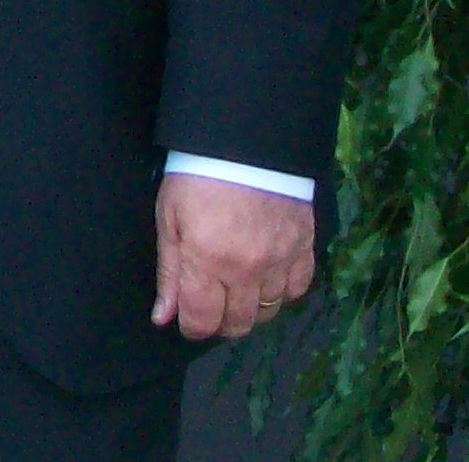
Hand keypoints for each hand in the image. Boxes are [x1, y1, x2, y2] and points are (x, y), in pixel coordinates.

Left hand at [152, 173, 314, 339]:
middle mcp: (248, 269)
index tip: (187, 321)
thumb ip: (169, 272)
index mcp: (208, 261)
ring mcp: (280, 261)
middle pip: (238, 323)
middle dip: (220, 323)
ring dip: (249, 309)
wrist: (244, 141)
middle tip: (210, 306)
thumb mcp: (169, 219)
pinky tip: (266, 279)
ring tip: (235, 291)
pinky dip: (282, 293)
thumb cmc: (197, 178)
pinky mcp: (304, 248)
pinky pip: (297, 290)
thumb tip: (163, 317)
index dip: (192, 328)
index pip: (202, 319)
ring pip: (268, 311)